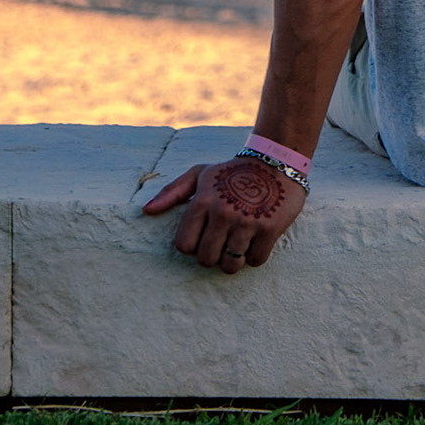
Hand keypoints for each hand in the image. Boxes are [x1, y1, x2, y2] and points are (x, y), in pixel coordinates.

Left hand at [142, 158, 305, 274]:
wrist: (276, 160)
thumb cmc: (233, 172)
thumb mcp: (201, 174)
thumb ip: (172, 191)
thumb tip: (147, 211)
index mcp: (203, 201)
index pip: (184, 246)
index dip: (193, 245)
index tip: (204, 236)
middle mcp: (223, 213)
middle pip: (206, 259)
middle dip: (213, 255)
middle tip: (222, 243)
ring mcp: (247, 222)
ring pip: (230, 265)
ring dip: (233, 260)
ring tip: (238, 245)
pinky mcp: (270, 228)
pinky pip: (256, 260)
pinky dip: (255, 256)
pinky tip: (256, 240)